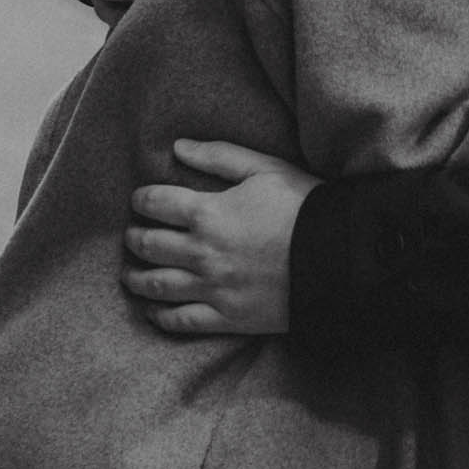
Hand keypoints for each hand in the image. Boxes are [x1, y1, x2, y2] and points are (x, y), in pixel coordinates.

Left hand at [121, 140, 315, 334]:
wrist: (337, 256)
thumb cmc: (303, 206)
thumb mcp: (264, 168)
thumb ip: (218, 156)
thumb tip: (178, 147)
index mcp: (208, 213)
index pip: (156, 204)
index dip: (142, 200)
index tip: (140, 200)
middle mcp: (202, 252)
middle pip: (150, 246)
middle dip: (135, 238)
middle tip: (133, 236)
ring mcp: (212, 288)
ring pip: (157, 285)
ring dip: (137, 278)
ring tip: (131, 275)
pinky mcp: (226, 317)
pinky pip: (181, 321)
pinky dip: (160, 316)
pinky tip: (153, 311)